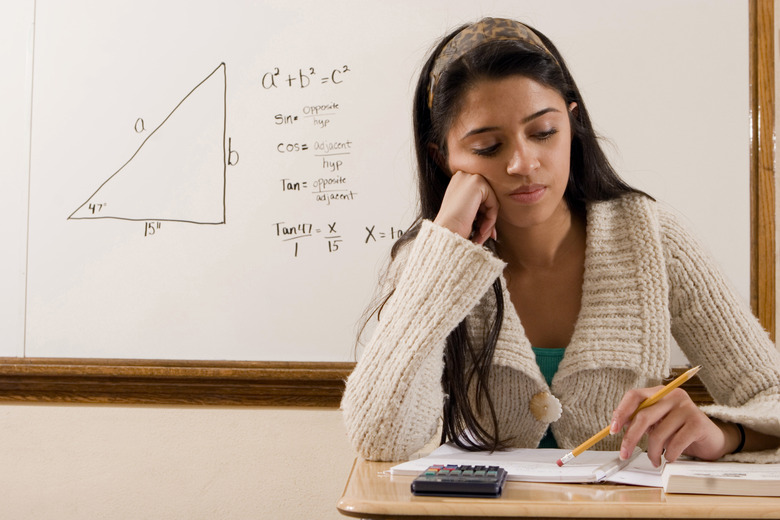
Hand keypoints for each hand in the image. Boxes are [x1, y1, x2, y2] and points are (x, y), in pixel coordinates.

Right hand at [433, 171, 498, 244]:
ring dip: (489, 221)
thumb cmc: (453, 228)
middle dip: (487, 219)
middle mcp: (462, 176)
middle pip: (486, 198)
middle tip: (483, 235)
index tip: (481, 232)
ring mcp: (469, 177)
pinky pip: (493, 202)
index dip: (482, 216)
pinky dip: (491, 218)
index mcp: (458, 182)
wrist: (446, 232)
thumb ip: (479, 209)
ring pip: (491, 201)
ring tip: (481, 235)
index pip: (479, 198)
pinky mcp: (477, 182)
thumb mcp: (466, 214)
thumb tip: (493, 221)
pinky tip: (481, 230)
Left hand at [611, 387, 738, 466]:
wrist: (711, 439)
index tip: (612, 429)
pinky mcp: (698, 423)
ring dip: (653, 452)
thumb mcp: (657, 422)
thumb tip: (618, 424)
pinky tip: (670, 458)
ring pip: (658, 434)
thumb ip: (640, 420)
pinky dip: (670, 455)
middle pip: (644, 416)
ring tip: (655, 459)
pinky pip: (675, 443)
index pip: (634, 395)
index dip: (621, 412)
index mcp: (660, 392)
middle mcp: (673, 396)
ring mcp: (687, 408)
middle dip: (631, 438)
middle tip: (623, 453)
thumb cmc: (679, 430)